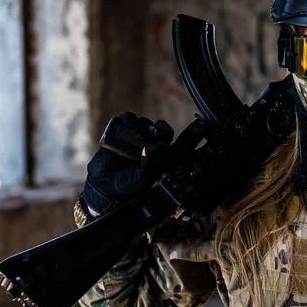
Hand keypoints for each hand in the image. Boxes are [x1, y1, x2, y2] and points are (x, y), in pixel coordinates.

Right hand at [83, 112, 207, 215]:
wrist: (101, 186)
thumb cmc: (125, 187)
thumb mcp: (140, 181)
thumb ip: (150, 165)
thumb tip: (158, 147)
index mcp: (163, 160)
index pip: (182, 145)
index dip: (194, 134)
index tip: (206, 125)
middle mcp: (153, 147)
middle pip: (164, 131)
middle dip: (162, 130)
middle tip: (156, 133)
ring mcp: (137, 138)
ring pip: (147, 124)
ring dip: (142, 128)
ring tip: (134, 138)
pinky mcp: (122, 131)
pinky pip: (129, 119)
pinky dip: (128, 119)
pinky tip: (126, 124)